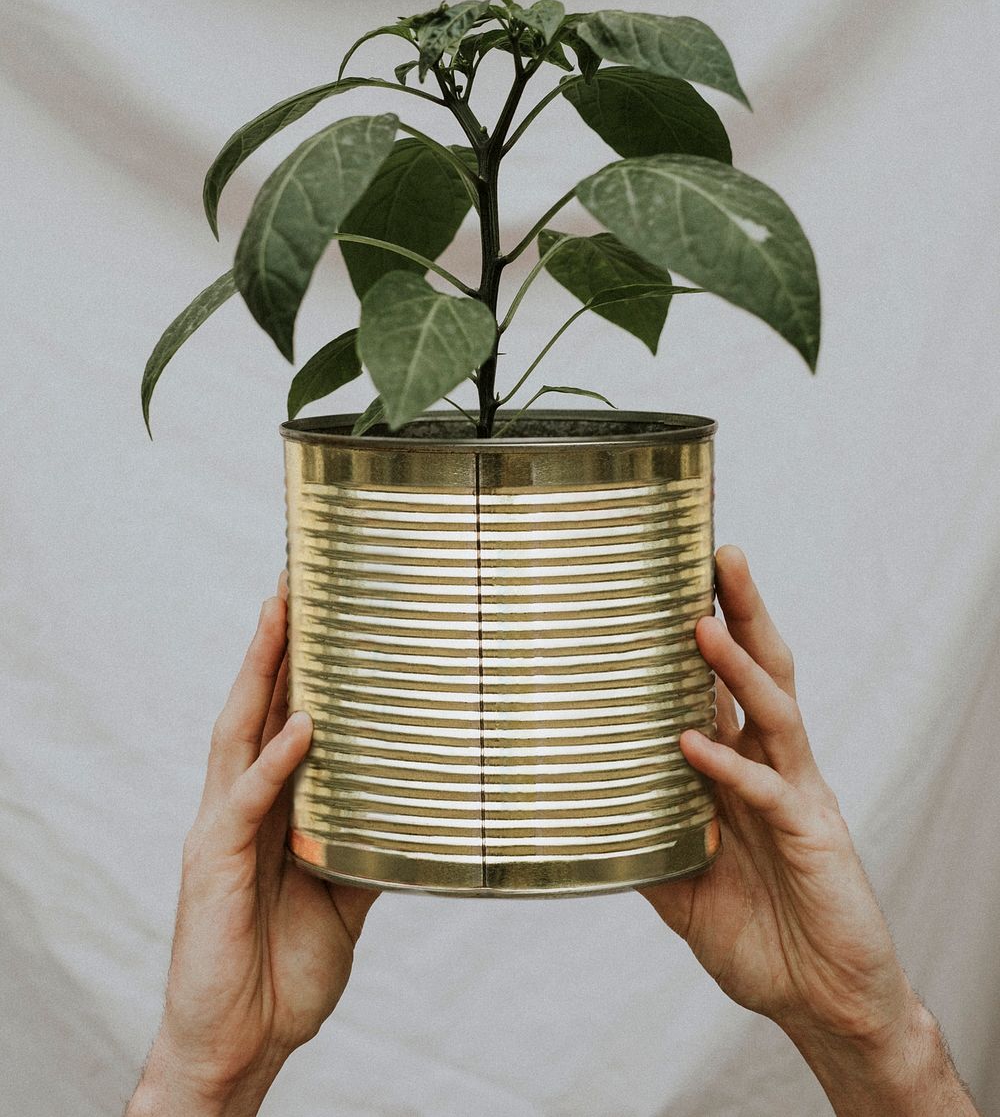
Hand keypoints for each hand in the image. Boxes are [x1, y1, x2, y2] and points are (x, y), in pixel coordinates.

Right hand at [128, 574, 378, 1116]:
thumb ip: (367, 846)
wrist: (242, 1043)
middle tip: (294, 576)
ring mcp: (222, 830)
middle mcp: (240, 804)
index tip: (319, 602)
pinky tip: (302, 728)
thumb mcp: (342, 896)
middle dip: (274, 641)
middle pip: (254, 705)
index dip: (295, 661)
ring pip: (238, 732)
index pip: (280, 716)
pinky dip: (275, 763)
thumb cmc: (282, 968)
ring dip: (260, 672)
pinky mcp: (212, 865)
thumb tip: (421, 812)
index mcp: (268, 807)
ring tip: (281, 613)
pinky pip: (247, 804)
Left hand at [641, 546, 978, 1115]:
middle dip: (741, 610)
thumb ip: (645, 844)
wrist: (823, 1001)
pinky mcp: (814, 834)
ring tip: (703, 622)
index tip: (674, 577)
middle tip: (719, 552)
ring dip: (737, 665)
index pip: (723, 684)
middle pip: (761, 670)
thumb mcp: (683, 887)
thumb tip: (582, 816)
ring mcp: (796, 794)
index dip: (707, 630)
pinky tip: (692, 744)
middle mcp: (772, 766)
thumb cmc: (760, 936)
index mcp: (742, 768)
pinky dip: (727, 765)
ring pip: (773, 709)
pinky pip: (768, 789)